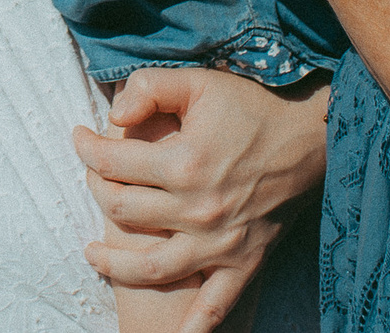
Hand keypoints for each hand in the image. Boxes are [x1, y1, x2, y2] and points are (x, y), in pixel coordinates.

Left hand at [75, 67, 330, 331]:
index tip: (78, 137)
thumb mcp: (198, 81)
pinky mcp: (244, 261)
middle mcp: (198, 209)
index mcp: (183, 163)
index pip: (111, 163)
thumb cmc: (251, 105)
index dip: (85, 148)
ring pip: (151, 268)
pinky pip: (214, 306)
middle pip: (123, 211)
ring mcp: (220, 243)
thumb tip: (111, 113)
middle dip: (96, 191)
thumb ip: (149, 88)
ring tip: (92, 253)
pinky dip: (192, 326)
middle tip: (91, 178)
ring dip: (114, 266)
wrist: (311, 134)